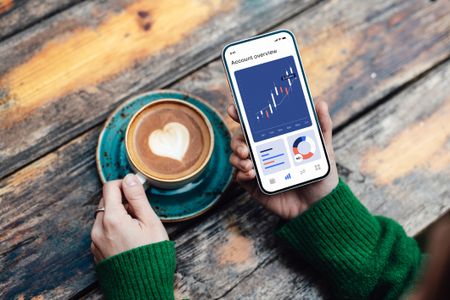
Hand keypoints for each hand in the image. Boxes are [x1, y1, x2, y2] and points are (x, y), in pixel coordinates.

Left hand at [90, 174, 168, 262]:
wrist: (143, 288)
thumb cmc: (151, 255)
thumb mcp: (150, 223)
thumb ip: (138, 198)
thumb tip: (130, 178)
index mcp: (112, 218)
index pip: (110, 187)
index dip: (125, 184)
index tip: (137, 190)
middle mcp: (98, 229)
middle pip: (106, 202)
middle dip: (122, 202)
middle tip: (140, 214)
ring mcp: (95, 242)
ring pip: (104, 217)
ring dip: (117, 216)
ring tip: (136, 230)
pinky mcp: (96, 252)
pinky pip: (102, 232)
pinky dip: (113, 229)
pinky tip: (129, 240)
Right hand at [228, 101, 338, 218]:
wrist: (319, 205)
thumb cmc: (320, 175)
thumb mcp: (323, 148)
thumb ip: (322, 126)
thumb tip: (320, 102)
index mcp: (274, 139)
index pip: (255, 124)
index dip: (241, 115)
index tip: (233, 109)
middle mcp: (263, 152)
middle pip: (240, 139)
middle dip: (236, 140)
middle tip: (244, 147)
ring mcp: (257, 168)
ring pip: (236, 156)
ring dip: (237, 156)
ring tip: (249, 162)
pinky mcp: (254, 186)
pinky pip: (239, 177)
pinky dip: (241, 173)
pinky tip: (251, 173)